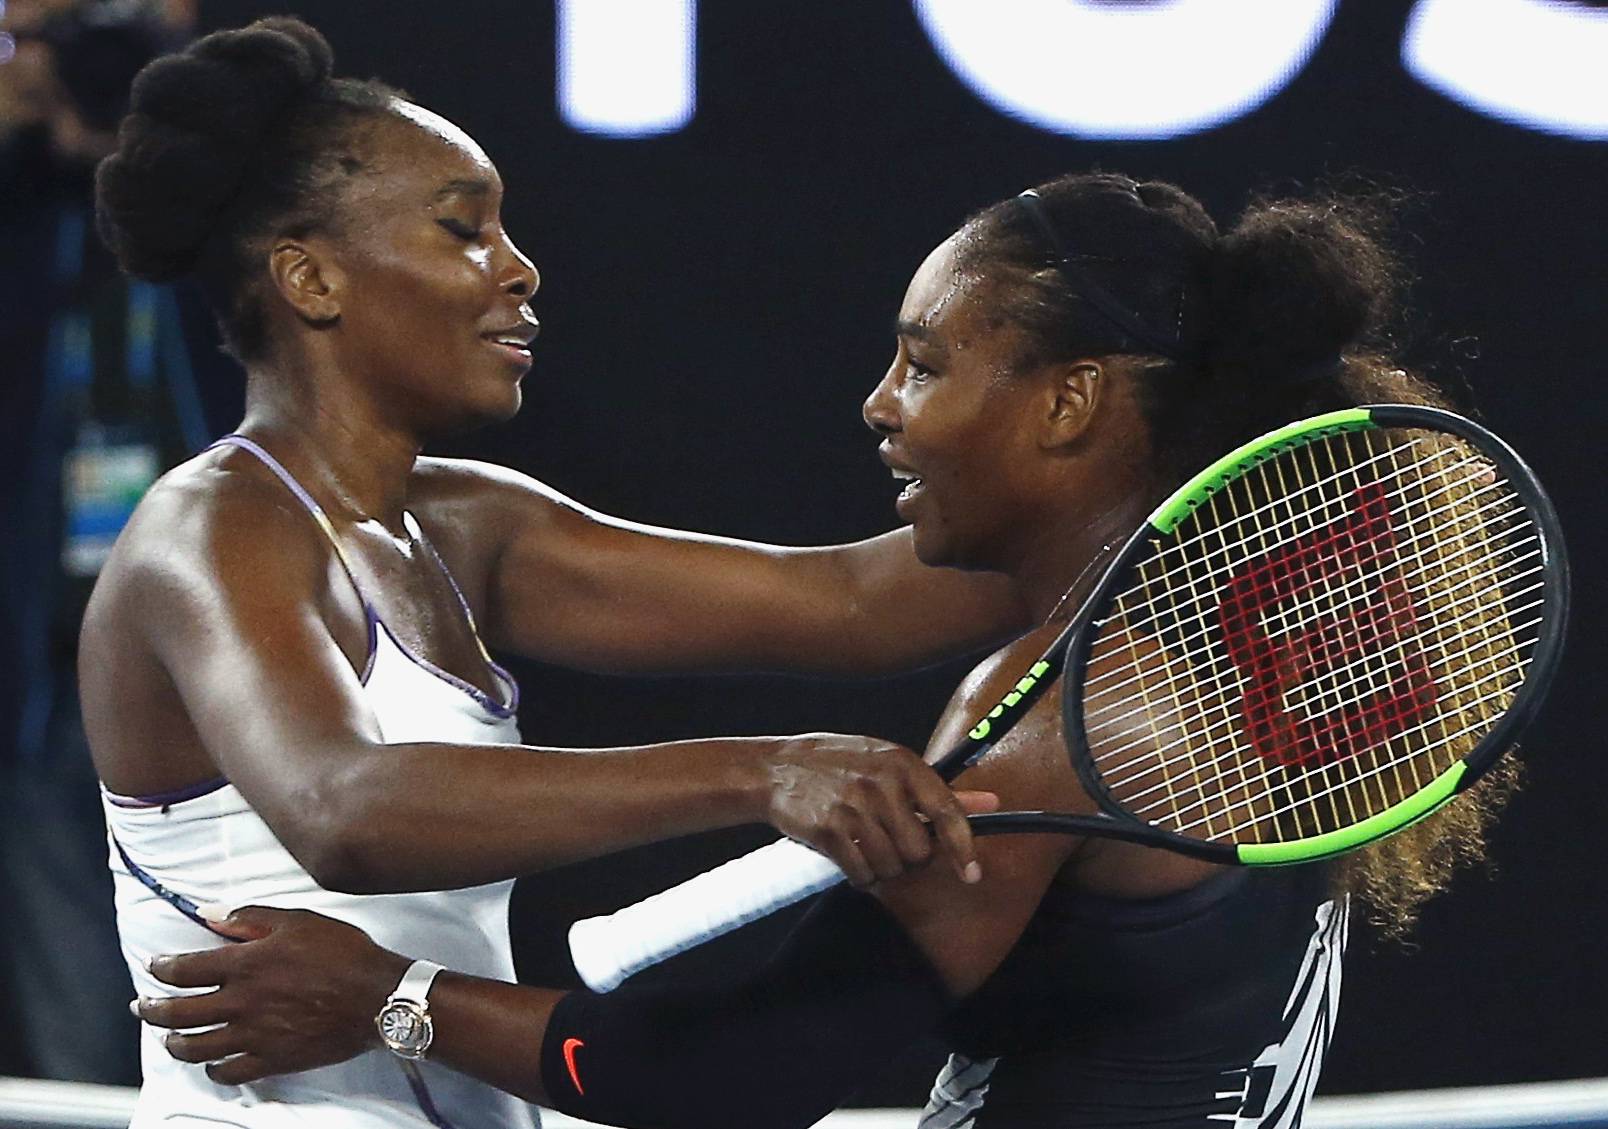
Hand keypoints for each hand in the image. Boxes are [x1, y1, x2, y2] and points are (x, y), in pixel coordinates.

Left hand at [134, 906, 409, 1084]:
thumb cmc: (343, 953)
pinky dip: (213, 1070)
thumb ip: (249, 918)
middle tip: (142, 1007)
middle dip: (152, 1009)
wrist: (378, 997)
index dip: (162, 968)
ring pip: (195, 1047)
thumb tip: (207, 914)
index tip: (155, 966)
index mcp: (245, 965)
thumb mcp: (298, 921)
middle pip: (178, 1012)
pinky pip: (229, 1073)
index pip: (184, 969)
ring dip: (173, 1043)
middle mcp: (241, 1003)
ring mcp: (254, 1036)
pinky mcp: (272, 1059)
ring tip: (168, 1038)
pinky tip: (211, 1064)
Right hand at [765, 734, 997, 887]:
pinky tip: (849, 856)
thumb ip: (939, 791)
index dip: (964, 846)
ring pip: (891, 867)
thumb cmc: (841, 765)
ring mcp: (853, 807)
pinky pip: (861, 874)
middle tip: (891, 845)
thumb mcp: (890, 765)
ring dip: (882, 869)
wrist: (779, 768)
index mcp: (903, 763)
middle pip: (918, 851)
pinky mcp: (828, 830)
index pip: (946, 810)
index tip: (972, 874)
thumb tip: (990, 804)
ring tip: (866, 847)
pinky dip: (860, 875)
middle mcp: (881, 784)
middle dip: (909, 859)